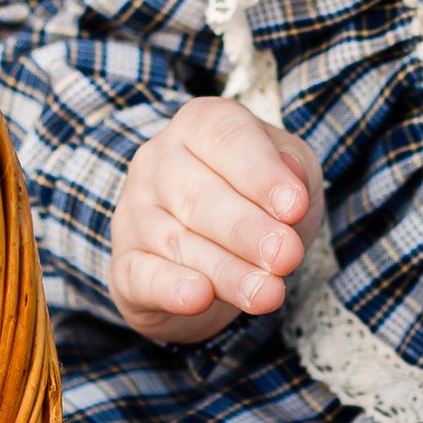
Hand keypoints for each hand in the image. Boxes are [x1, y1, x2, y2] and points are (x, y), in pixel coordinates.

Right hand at [109, 99, 323, 341]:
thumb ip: (296, 169)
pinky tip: (197, 297)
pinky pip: (143, 276)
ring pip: (177, 241)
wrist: (216, 251)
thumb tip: (291, 180)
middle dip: (246, 229)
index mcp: (200, 125)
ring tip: (268, 293)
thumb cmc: (258, 199)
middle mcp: (158, 161)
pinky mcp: (126, 265)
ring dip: (227, 271)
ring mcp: (135, 213)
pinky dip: (170, 289)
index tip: (294, 207)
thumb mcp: (293, 172)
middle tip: (286, 256)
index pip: (225, 138)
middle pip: (199, 194)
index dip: (260, 174)